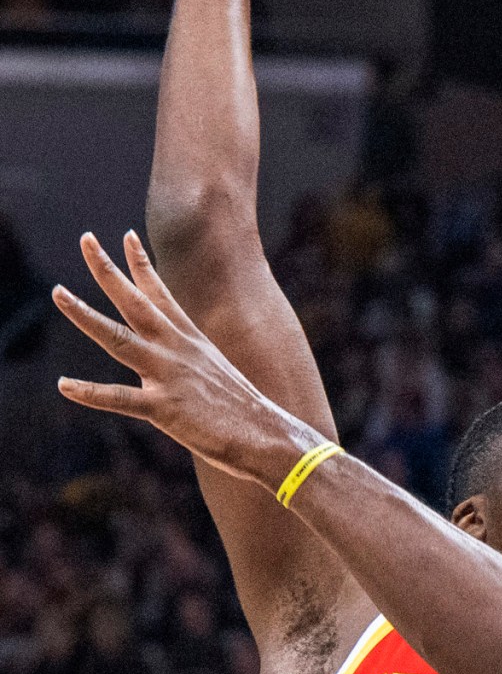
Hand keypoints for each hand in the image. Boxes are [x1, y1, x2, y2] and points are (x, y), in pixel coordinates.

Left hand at [54, 230, 306, 482]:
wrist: (271, 438)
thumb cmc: (249, 416)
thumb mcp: (220, 380)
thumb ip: (193, 371)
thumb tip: (183, 376)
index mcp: (192, 342)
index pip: (161, 295)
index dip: (141, 265)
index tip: (126, 236)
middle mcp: (178, 350)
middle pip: (135, 302)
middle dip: (108, 270)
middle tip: (85, 239)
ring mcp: (170, 376)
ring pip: (118, 338)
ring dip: (85, 315)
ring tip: (58, 293)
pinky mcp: (165, 408)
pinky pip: (120, 399)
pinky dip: (90, 393)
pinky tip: (64, 385)